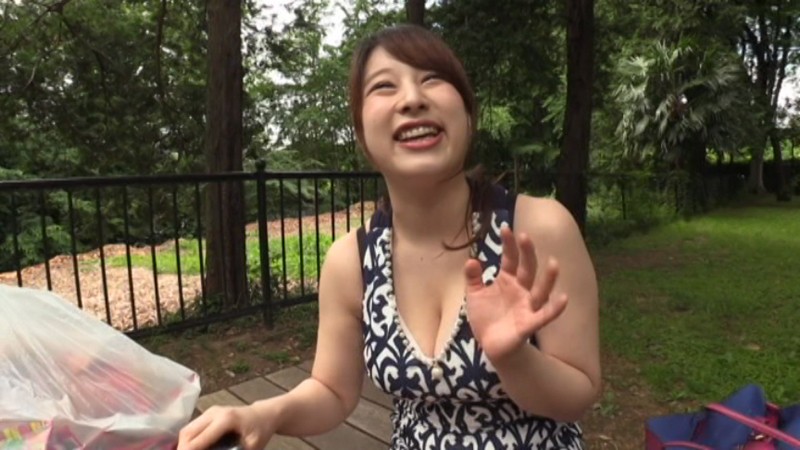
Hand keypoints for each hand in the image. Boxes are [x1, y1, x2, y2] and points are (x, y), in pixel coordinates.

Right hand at [177, 403, 276, 449]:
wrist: (265, 414)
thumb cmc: (261, 430)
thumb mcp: (253, 446)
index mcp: (225, 420)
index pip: (198, 440)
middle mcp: (214, 412)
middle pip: (187, 433)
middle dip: (183, 448)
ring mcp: (210, 411)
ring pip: (187, 430)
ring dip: (184, 444)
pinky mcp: (208, 414)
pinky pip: (192, 428)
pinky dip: (189, 440)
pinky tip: (192, 448)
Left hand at [464, 226, 567, 361]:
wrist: (490, 345)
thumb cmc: (486, 317)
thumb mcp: (475, 295)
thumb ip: (473, 278)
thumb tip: (472, 260)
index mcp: (508, 280)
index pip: (510, 258)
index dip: (509, 244)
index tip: (505, 227)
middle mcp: (521, 290)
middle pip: (527, 269)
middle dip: (527, 254)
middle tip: (525, 236)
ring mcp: (527, 306)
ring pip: (540, 290)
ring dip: (548, 278)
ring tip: (554, 262)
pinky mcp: (529, 324)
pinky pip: (544, 315)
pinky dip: (554, 308)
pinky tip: (564, 298)